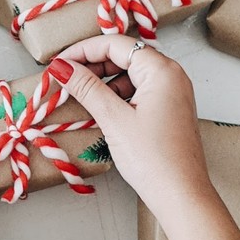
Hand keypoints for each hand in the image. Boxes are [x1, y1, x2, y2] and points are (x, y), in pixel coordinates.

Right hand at [48, 35, 211, 203]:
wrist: (181, 195)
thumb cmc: (154, 159)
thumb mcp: (114, 119)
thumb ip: (86, 88)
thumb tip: (62, 67)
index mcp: (162, 70)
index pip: (116, 44)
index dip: (83, 50)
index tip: (59, 63)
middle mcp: (171, 75)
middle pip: (124, 55)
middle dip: (92, 65)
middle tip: (64, 79)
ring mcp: (171, 93)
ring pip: (129, 74)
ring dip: (102, 82)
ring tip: (78, 96)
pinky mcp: (168, 110)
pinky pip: (137, 91)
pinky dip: (116, 95)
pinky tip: (99, 109)